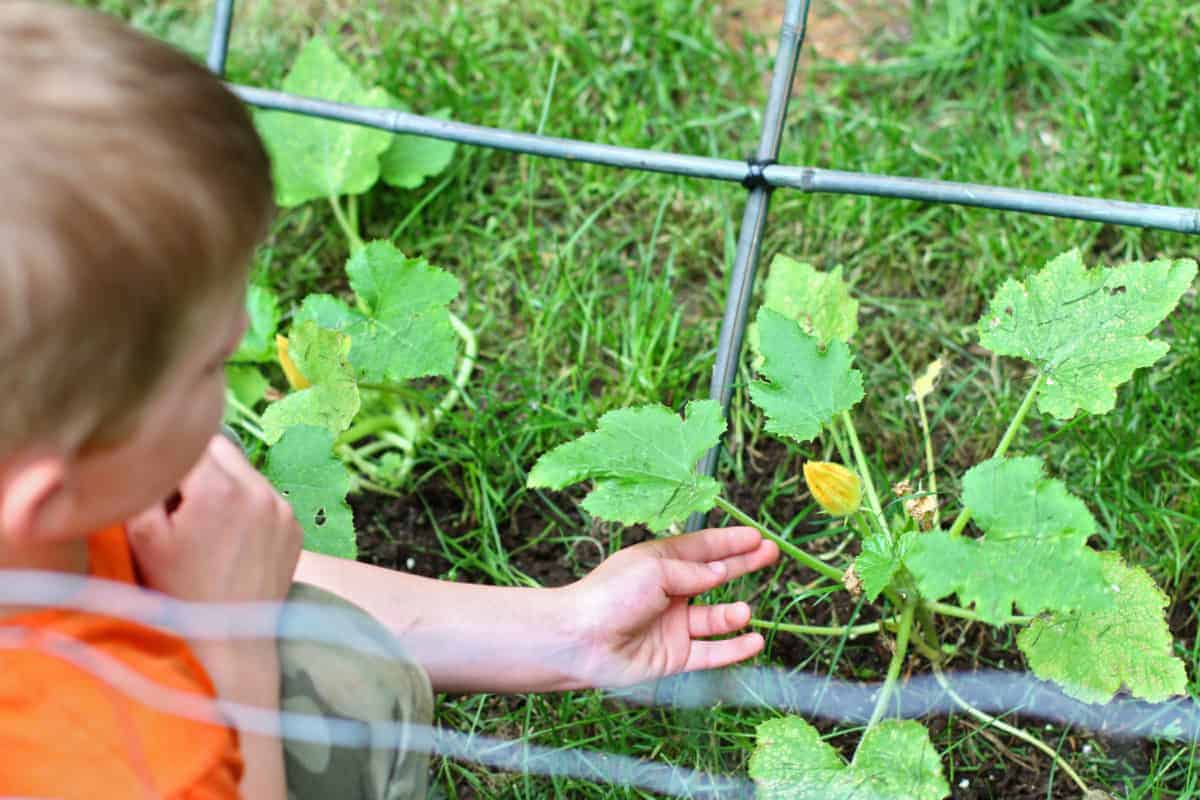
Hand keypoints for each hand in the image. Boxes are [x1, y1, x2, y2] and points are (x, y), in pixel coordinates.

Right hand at [126, 433, 294, 799]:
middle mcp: (260, 489)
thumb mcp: (143, 537)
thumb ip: (146, 483)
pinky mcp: (295, 528)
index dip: (168, 465)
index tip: (161, 496)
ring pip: (244, 474)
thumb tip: (152, 454)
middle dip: (198, 471)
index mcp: (221, 486)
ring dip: (224, 489)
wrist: (228, 644)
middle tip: (181, 512)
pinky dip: (247, 510)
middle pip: (220, 451)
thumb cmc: (177, 594)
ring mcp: (283, 509)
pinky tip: (230, 544)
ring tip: (206, 532)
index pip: (189, 443)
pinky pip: (265, 500)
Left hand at [564, 526, 778, 687]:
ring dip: (732, 614)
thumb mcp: (654, 569)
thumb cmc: (611, 595)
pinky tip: (753, 640)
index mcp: (659, 563)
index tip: (757, 536)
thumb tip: (722, 571)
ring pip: (714, 618)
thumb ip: (693, 572)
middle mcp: (669, 592)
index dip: (729, 542)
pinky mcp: (674, 656)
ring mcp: (673, 625)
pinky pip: (711, 652)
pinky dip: (733, 648)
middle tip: (772, 554)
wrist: (581, 640)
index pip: (702, 548)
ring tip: (743, 610)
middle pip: (715, 577)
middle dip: (743, 565)